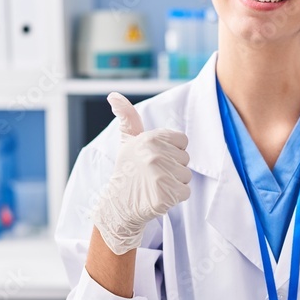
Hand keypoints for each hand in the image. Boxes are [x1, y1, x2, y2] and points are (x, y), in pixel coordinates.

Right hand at [92, 93, 191, 254]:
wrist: (118, 204)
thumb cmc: (127, 170)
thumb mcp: (127, 141)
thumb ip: (127, 117)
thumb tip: (113, 95)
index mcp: (151, 138)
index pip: (182, 141)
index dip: (171, 151)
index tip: (155, 158)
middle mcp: (156, 154)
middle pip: (185, 159)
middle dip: (173, 168)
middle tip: (153, 174)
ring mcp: (160, 175)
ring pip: (186, 176)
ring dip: (175, 183)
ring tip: (155, 185)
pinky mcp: (165, 194)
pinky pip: (185, 192)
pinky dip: (175, 197)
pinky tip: (159, 195)